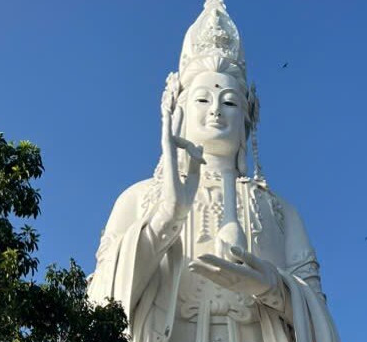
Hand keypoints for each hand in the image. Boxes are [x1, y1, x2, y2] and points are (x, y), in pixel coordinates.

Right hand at [156, 73, 204, 225]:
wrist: (177, 210)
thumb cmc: (183, 198)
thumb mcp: (194, 176)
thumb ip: (195, 162)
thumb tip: (199, 148)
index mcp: (177, 163)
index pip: (180, 144)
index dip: (184, 135)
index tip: (195, 143)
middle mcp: (171, 160)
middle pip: (173, 137)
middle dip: (175, 122)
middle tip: (176, 106)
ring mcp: (168, 161)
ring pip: (169, 137)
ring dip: (169, 122)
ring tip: (169, 108)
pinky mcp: (168, 163)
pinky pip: (168, 143)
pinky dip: (168, 130)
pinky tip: (167, 119)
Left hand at [190, 246, 280, 298]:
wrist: (266, 287)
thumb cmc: (263, 271)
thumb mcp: (259, 262)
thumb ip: (246, 255)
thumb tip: (232, 248)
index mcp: (243, 274)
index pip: (225, 266)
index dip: (212, 261)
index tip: (202, 256)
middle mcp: (236, 281)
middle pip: (216, 274)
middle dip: (203, 269)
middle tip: (190, 264)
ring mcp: (232, 286)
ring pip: (215, 279)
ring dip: (202, 273)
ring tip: (191, 267)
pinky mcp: (230, 287)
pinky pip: (217, 282)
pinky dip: (208, 277)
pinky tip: (201, 272)